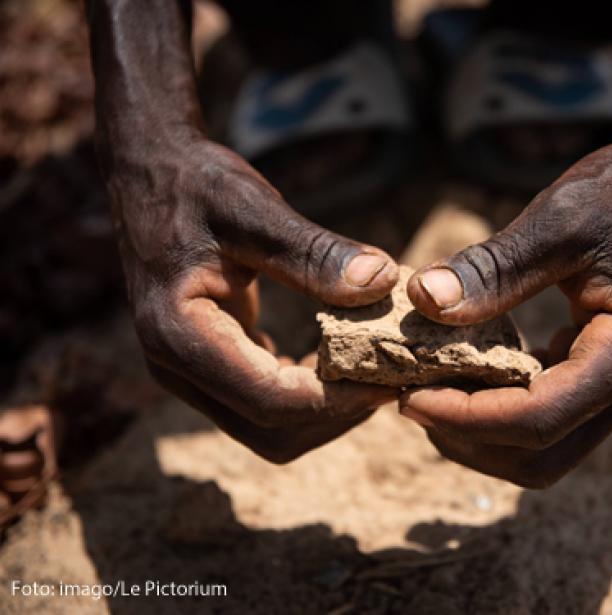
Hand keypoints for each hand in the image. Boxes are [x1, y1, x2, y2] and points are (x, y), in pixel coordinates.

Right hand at [103, 131, 398, 461]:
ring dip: (325, 410)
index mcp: (178, 334)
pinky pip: (264, 402)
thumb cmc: (196, 183)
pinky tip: (341, 357)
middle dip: (336, 414)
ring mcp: (190, 371)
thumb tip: (382, 283)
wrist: (151, 172)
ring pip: (270, 428)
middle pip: (271, 431)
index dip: (337, 399)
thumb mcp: (254, 210)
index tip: (391, 376)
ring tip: (374, 370)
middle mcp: (176, 366)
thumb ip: (313, 254)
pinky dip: (308, 392)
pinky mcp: (208, 363)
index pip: (269, 399)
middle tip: (391, 377)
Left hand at [400, 130, 611, 487]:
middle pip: (540, 456)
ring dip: (482, 435)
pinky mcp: (601, 372)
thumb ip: (494, 268)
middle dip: (471, 441)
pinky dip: (499, 410)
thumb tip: (423, 301)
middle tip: (412, 402)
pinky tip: (462, 375)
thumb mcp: (559, 221)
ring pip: (543, 448)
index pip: (538, 419)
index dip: (467, 418)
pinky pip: (547, 415)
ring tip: (429, 393)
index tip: (409, 399)